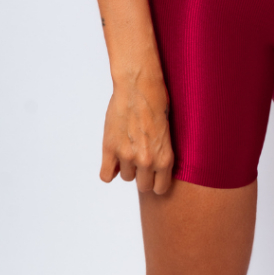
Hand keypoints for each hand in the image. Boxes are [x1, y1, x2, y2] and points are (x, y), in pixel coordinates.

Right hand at [100, 74, 173, 194]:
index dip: (156, 181)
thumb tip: (152, 168)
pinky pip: (106, 175)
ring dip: (127, 166)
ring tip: (130, 147)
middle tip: (142, 159)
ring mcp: (127, 156)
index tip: (154, 173)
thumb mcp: (167, 132)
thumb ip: (159, 153)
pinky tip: (114, 158)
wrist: (139, 86)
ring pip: (125, 177)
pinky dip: (109, 169)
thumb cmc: (157, 102)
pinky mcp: (110, 148)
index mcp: (165, 157)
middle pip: (143, 186)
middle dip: (143, 175)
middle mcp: (147, 161)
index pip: (160, 188)